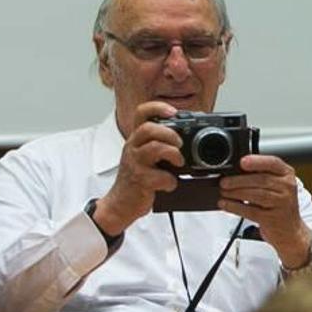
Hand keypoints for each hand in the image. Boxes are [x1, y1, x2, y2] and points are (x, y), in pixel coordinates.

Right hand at [94, 102, 183, 234]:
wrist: (121, 204)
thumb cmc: (139, 179)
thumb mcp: (147, 157)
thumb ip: (161, 145)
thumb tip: (190, 138)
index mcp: (137, 139)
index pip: (141, 113)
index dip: (157, 108)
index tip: (174, 112)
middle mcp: (133, 148)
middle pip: (148, 128)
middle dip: (170, 133)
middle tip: (180, 144)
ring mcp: (135, 164)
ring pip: (154, 148)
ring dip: (173, 154)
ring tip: (179, 162)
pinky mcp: (140, 181)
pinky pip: (159, 176)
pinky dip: (170, 181)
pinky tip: (170, 184)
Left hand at [218, 155, 311, 268]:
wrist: (290, 231)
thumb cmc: (279, 206)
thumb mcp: (275, 186)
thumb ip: (260, 176)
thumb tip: (234, 172)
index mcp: (287, 175)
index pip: (273, 163)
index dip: (256, 161)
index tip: (242, 162)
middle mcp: (287, 187)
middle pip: (261, 180)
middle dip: (239, 180)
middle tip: (224, 182)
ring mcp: (282, 204)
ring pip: (255, 195)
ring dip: (235, 193)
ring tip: (223, 193)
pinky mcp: (272, 219)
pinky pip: (251, 211)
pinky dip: (235, 207)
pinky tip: (226, 204)